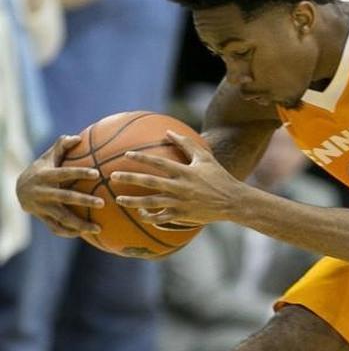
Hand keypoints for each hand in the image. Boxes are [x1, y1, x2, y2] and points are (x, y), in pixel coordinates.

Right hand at [16, 135, 103, 237]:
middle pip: (65, 197)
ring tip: (98, 228)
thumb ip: (61, 147)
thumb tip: (77, 137)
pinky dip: (70, 232)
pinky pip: (56, 229)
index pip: (64, 173)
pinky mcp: (42, 218)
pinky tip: (86, 234)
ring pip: (61, 218)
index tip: (96, 173)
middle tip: (102, 203)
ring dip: (80, 224)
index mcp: (45, 176)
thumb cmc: (42, 170)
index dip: (79, 172)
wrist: (19, 189)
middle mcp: (43, 192)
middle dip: (83, 201)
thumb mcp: (48, 158)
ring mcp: (42, 207)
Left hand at [114, 131, 242, 226]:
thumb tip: (168, 131)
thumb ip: (186, 144)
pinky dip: (149, 217)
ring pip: (151, 203)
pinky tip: (140, 214)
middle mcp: (180, 187)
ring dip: (133, 202)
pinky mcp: (182, 216)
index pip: (159, 162)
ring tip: (118, 200)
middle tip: (113, 177)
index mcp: (185, 172)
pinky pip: (161, 218)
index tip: (126, 155)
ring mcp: (180, 203)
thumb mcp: (205, 157)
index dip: (142, 158)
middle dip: (129, 179)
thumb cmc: (219, 177)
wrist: (233, 202)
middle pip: (149, 182)